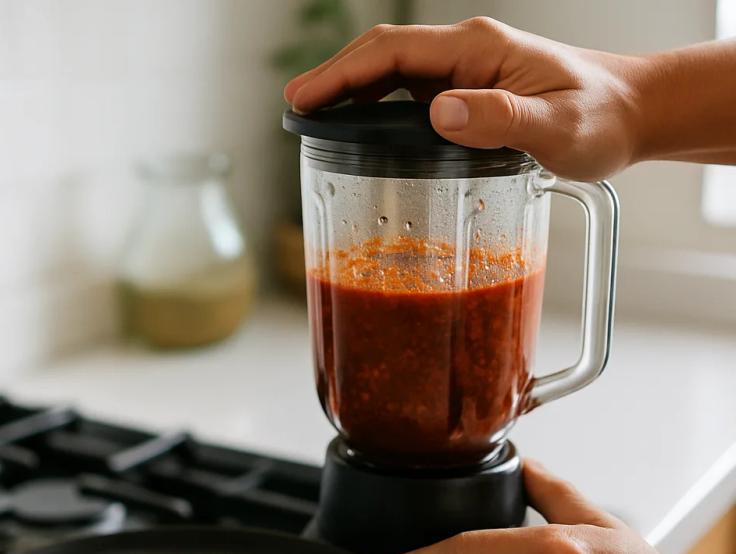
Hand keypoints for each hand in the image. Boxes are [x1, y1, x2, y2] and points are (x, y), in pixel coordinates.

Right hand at [284, 18, 644, 179]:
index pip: (392, 53)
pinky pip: (412, 95)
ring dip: (352, 93)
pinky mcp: (471, 92)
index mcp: (477, 50)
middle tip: (294, 112)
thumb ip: (502, 116)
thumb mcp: (557, 125)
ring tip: (316, 121)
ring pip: (393, 75)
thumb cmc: (599, 118)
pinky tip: (365, 131)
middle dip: (334, 80)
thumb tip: (439, 113)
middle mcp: (465, 54)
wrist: (629, 112)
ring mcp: (466, 72)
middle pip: (382, 58)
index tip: (303, 98)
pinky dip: (379, 108)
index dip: (342, 74)